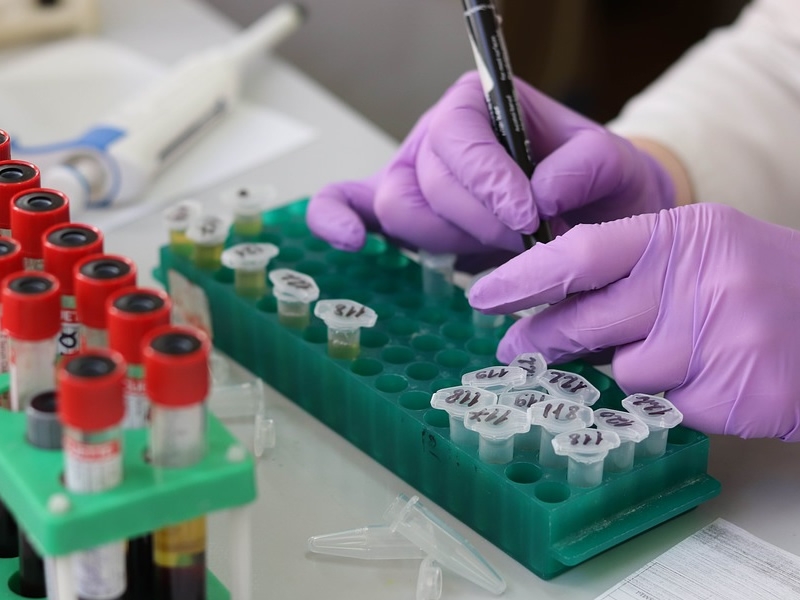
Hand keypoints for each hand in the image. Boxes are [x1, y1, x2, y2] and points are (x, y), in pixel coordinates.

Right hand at [307, 71, 675, 256]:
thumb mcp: (612, 165)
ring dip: (451, 239)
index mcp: (478, 105)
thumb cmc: (595, 187)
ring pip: (400, 209)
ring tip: (499, 247)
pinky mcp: (401, 214)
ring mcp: (413, 175)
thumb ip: (586, 165)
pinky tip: (352, 242)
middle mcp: (438, 137)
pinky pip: (347, 204)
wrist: (591, 220)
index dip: (487, 179)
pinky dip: (336, 219)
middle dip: (478, 220)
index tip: (528, 216)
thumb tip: (540, 192)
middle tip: (527, 238)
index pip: (457, 136)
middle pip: (426, 180)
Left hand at [469, 204, 799, 440]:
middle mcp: (700, 281)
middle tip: (515, 348)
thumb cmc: (764, 283)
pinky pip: (670, 406)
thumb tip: (552, 300)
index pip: (582, 253)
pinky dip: (679, 398)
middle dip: (543, 338)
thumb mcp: (702, 251)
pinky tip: (714, 378)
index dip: (525, 276)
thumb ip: (631, 269)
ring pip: (627, 372)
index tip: (484, 294)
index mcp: (685, 235)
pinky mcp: (738, 391)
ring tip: (681, 353)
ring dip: (636, 369)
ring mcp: (721, 338)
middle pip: (588, 320)